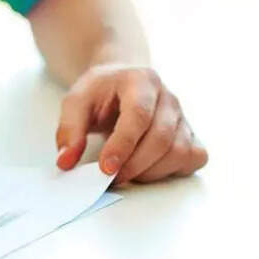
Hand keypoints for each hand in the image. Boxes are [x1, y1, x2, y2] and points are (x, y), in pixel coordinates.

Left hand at [55, 65, 207, 184]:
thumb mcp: (76, 102)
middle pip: (161, 138)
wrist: (123, 82)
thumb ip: (68, 130)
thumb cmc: (102, 93)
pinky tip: (149, 168)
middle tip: (109, 177)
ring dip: (150, 171)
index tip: (105, 168)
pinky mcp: (191, 134)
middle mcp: (168, 97)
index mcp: (141, 81)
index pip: (139, 115)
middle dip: (134, 165)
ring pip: (179, 152)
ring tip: (126, 171)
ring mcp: (183, 116)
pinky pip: (193, 158)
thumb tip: (66, 162)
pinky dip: (172, 170)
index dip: (123, 145)